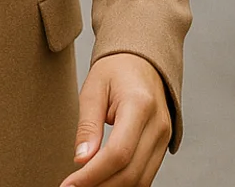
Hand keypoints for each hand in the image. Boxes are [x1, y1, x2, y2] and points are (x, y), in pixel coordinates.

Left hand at [61, 53, 171, 186]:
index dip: (92, 175)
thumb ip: (88, 126)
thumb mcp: (93, 90)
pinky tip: (103, 182)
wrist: (142, 61)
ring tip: (85, 186)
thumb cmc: (115, 70)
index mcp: (140, 105)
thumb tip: (81, 159)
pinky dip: (125, 183)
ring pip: (141, 179)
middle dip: (100, 186)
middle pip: (131, 172)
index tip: (69, 185)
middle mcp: (158, 125)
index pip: (118, 153)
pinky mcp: (162, 146)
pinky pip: (145, 174)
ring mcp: (164, 137)